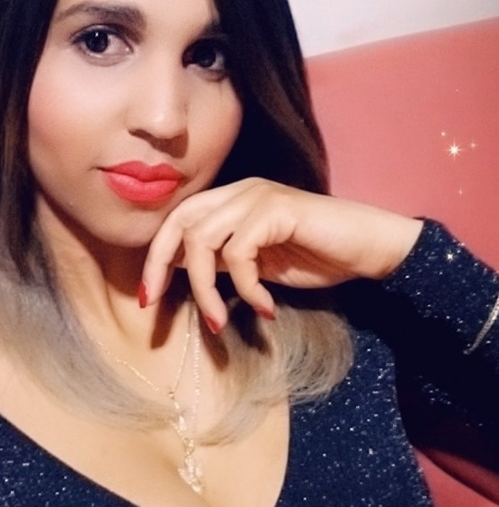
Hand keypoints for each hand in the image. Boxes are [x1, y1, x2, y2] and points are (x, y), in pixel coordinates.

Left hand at [142, 178, 422, 330]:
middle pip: (181, 222)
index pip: (179, 219)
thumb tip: (185, 268)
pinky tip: (265, 307)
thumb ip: (225, 259)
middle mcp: (240, 191)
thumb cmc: (316, 255)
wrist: (368, 248)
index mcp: (232, 200)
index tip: (147, 295)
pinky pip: (241, 252)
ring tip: (219, 324)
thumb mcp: (258, 263)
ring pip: (204, 240)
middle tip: (151, 304)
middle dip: (159, 265)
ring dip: (205, 290)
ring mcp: (258, 197)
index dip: (157, 255)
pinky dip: (247, 288)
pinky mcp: (276, 210)